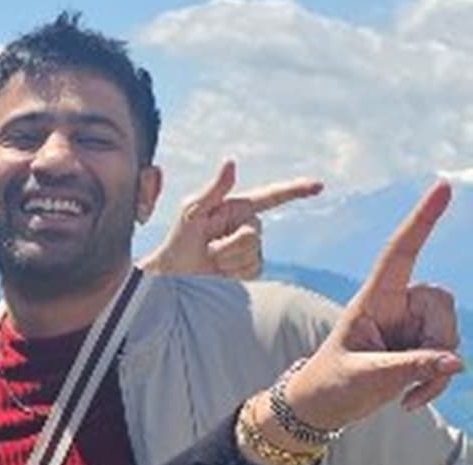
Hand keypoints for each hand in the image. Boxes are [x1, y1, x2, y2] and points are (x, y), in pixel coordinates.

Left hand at [142, 160, 322, 279]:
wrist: (174, 274)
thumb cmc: (179, 239)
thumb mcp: (192, 211)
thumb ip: (213, 190)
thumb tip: (231, 162)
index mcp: (237, 207)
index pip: (272, 196)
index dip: (296, 190)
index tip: (319, 186)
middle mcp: (248, 225)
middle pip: (254, 234)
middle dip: (227, 244)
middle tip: (207, 248)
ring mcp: (251, 247)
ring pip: (253, 254)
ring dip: (227, 259)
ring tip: (210, 259)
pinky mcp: (250, 268)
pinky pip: (252, 269)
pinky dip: (233, 272)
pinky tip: (220, 271)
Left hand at [276, 180, 461, 432]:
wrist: (324, 406)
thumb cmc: (331, 384)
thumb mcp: (364, 377)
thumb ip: (408, 368)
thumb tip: (456, 361)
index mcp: (373, 298)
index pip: (400, 252)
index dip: (421, 221)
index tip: (441, 187)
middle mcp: (396, 304)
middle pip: (441, 303)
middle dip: (437, 340)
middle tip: (408, 376)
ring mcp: (411, 324)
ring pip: (450, 333)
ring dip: (435, 369)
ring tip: (402, 392)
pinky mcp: (421, 344)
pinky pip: (449, 356)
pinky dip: (436, 381)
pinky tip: (410, 400)